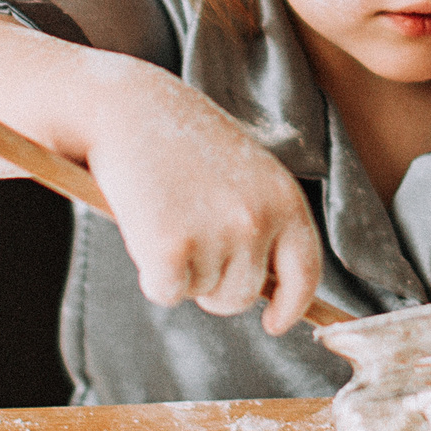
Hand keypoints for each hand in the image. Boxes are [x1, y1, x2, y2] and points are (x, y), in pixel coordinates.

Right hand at [81, 64, 325, 336]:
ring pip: (202, 294)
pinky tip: (146, 228)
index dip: (292, 306)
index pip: (304, 273)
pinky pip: (166, 292)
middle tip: (188, 237)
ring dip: (183, 272)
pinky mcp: (171, 249)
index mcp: (286, 198)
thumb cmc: (182, 139)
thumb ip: (265, 221)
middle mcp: (258, 221)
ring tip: (168, 217)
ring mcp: (216, 236)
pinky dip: (152, 275)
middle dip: (215, 285)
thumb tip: (271, 289)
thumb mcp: (245, 172)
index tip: (275, 322)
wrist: (126, 108)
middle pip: (242, 296)